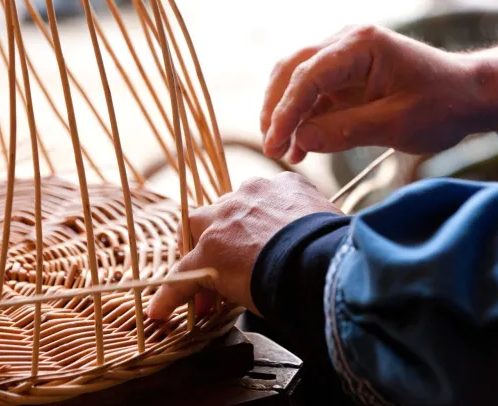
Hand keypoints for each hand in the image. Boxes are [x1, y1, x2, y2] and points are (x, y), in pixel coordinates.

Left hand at [147, 172, 339, 318]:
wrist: (319, 259)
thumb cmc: (335, 247)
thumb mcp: (330, 224)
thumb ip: (316, 227)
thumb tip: (330, 243)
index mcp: (282, 187)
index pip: (258, 203)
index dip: (254, 228)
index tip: (259, 250)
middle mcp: (250, 194)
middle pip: (224, 212)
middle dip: (224, 238)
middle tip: (231, 268)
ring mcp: (226, 219)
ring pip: (198, 232)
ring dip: (200, 257)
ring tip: (204, 291)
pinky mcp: (209, 252)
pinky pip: (182, 274)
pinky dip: (171, 294)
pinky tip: (162, 311)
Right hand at [260, 24, 497, 162]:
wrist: (469, 95)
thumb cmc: (442, 105)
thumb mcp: (398, 124)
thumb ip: (346, 131)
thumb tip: (299, 139)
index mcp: (361, 45)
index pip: (308, 75)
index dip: (286, 111)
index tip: (275, 144)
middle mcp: (346, 42)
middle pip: (291, 70)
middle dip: (276, 109)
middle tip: (272, 148)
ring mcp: (343, 57)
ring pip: (295, 80)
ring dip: (285, 114)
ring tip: (284, 152)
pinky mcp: (344, 76)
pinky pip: (312, 95)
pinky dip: (302, 119)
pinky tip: (300, 148)